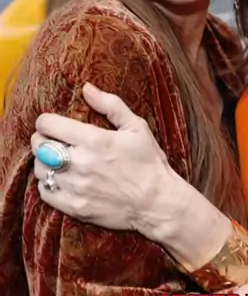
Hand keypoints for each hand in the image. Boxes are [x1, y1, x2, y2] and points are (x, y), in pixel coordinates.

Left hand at [32, 84, 229, 267]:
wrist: (158, 202)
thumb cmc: (149, 163)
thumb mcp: (137, 127)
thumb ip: (110, 105)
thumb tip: (86, 88)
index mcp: (95, 140)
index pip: (49, 125)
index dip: (45, 121)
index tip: (49, 123)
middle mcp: (81, 163)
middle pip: (40, 146)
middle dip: (41, 139)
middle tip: (49, 140)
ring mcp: (77, 187)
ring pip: (40, 170)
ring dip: (44, 162)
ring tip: (54, 160)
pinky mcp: (76, 207)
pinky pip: (46, 193)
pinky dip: (47, 185)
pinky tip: (58, 180)